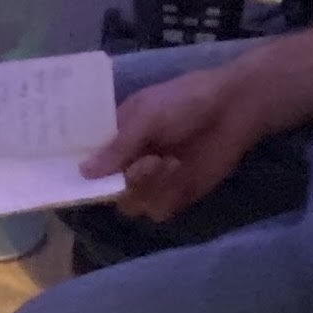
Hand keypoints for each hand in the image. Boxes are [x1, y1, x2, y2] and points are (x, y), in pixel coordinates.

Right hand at [86, 69, 267, 222]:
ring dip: (148, 187)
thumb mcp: (146, 116)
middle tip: (150, 162)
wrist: (233, 109)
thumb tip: (82, 172)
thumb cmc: (185, 101)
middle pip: (110, 192)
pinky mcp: (178, 195)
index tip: (79, 181)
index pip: (90, 166)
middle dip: (126, 181)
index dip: (84, 176)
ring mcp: (154, 182)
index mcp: (117, 139)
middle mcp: (131, 164)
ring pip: (133, 205)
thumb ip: (117, 147)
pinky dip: (167, 196)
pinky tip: (181, 172)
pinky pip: (159, 211)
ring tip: (171, 162)